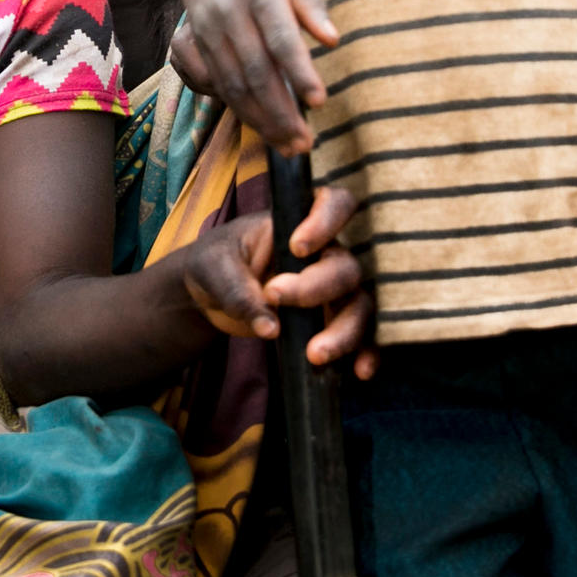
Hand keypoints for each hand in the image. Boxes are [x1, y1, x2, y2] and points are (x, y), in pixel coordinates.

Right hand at [170, 0, 336, 151]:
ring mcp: (205, 26)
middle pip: (254, 71)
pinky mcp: (192, 37)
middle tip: (304, 143)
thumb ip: (311, 2)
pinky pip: (211, 80)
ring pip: (231, 83)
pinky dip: (233, 106)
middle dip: (280, 112)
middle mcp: (228, 11)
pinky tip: (256, 122)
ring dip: (258, 119)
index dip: (299, 72)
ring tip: (285, 144)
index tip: (319, 102)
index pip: (281, 38)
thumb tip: (332, 41)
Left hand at [176, 183, 375, 376]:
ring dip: (345, 331)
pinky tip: (360, 372)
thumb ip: (238, 291)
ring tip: (315, 355)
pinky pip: (361, 337)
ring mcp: (333, 290)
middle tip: (275, 298)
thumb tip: (270, 326)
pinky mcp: (332, 322)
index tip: (298, 247)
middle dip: (318, 288)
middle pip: (346, 267)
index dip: (327, 221)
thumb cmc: (215, 265)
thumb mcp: (214, 268)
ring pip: (359, 305)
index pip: (334, 204)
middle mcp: (325, 254)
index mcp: (298, 224)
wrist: (210, 297)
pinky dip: (366, 354)